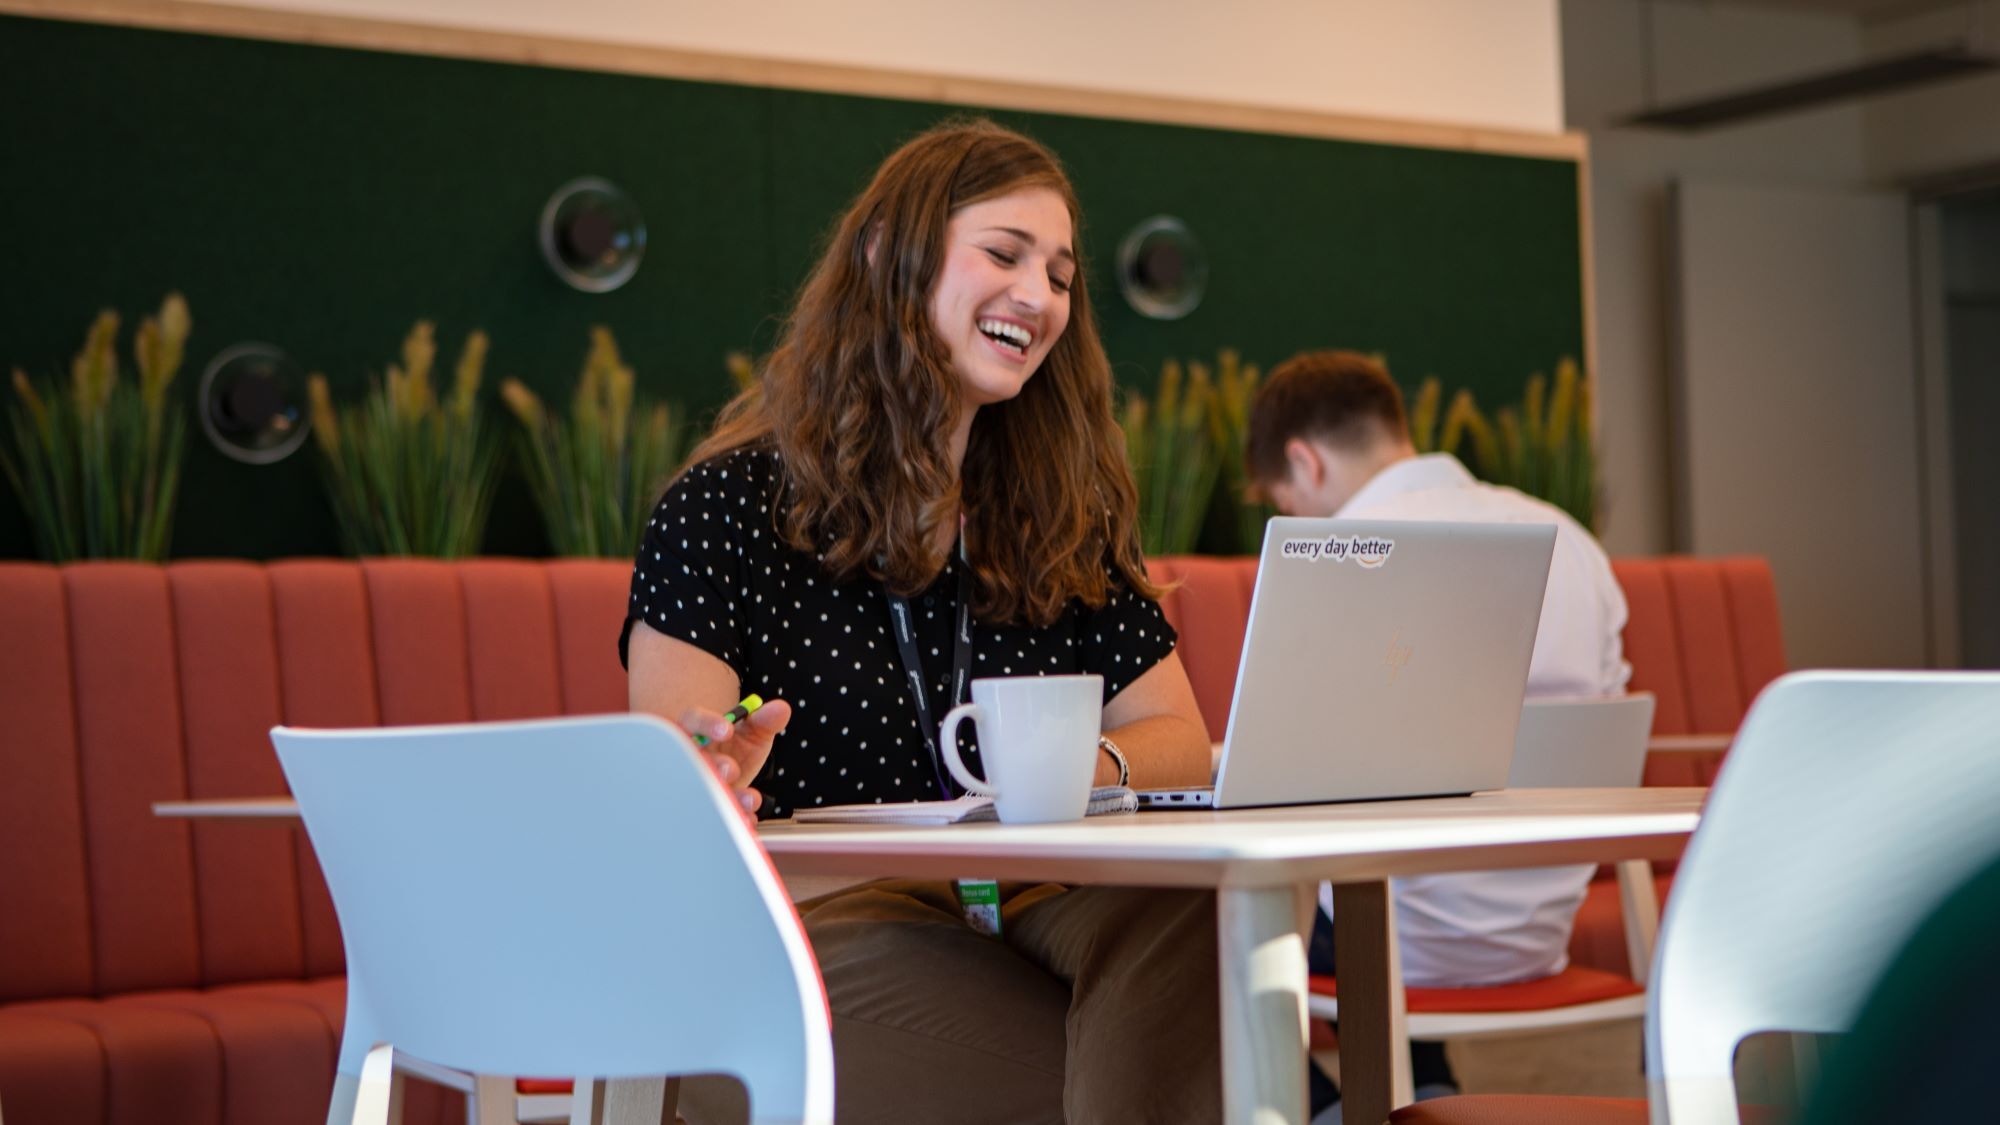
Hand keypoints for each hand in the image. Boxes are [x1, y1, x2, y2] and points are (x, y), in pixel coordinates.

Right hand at [677, 699, 791, 818]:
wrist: (734, 778)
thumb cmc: (736, 749)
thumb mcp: (752, 733)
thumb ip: (765, 721)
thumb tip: (782, 709)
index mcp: (697, 731)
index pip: (692, 720)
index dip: (707, 724)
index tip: (727, 730)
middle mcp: (690, 757)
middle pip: (690, 758)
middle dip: (712, 764)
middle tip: (731, 769)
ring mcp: (693, 784)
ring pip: (700, 789)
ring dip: (725, 794)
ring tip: (751, 798)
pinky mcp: (702, 807)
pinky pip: (711, 814)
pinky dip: (734, 815)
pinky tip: (749, 816)